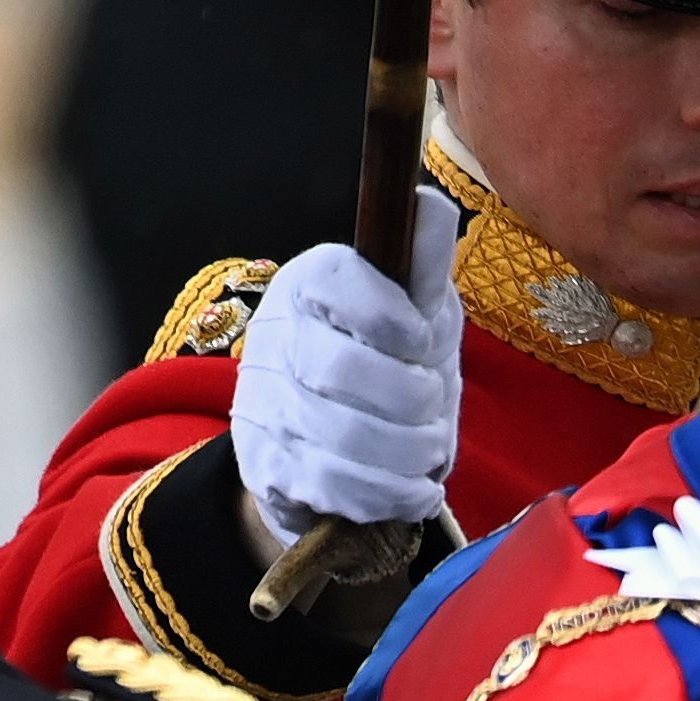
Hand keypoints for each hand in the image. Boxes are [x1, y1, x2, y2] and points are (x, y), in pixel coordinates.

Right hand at [230, 187, 463, 554]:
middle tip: (432, 407)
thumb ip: (423, 270)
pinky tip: (418, 488)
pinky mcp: (271, 467)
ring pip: (345, 436)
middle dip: (412, 399)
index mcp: (309, 285)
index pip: (342, 285)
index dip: (395, 320)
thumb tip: (431, 207)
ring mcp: (266, 405)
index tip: (423, 342)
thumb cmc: (380, 369)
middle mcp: (276, 339)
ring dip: (410, 450)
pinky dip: (394, 493)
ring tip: (429, 448)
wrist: (323, 452)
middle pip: (343, 370)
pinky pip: (338, 487)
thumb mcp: (413, 314)